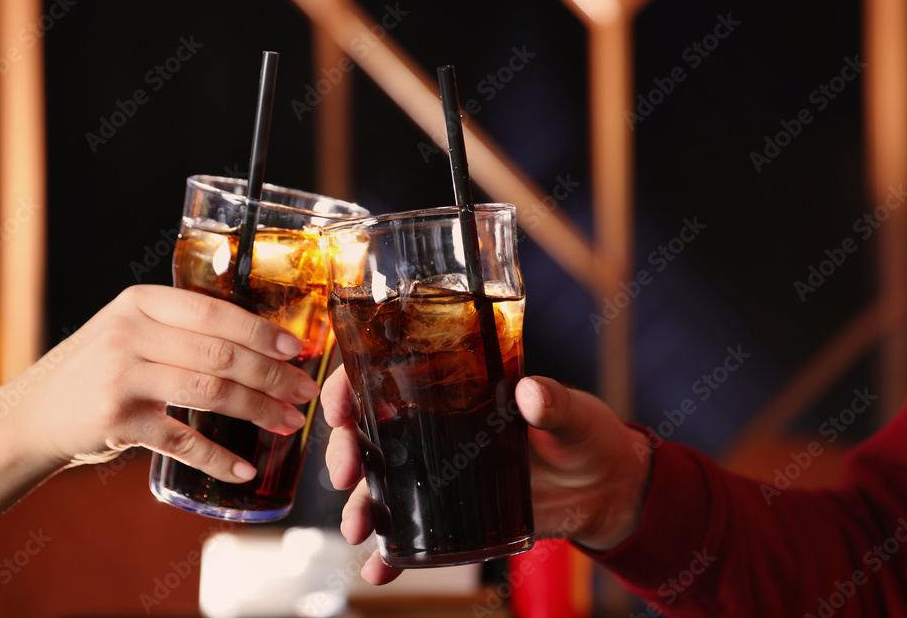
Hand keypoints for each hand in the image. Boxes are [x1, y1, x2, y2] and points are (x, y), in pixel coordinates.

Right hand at [13, 285, 319, 482]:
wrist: (31, 414)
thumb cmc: (99, 368)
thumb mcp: (131, 330)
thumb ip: (182, 328)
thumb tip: (264, 343)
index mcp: (140, 302)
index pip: (214, 312)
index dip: (261, 331)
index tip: (296, 349)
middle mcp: (129, 334)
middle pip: (220, 354)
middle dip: (271, 375)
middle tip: (304, 391)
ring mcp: (121, 377)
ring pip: (209, 392)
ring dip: (258, 410)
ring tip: (289, 423)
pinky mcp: (116, 422)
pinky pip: (181, 440)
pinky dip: (219, 457)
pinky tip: (246, 467)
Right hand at [322, 368, 652, 584]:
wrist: (604, 489)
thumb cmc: (586, 435)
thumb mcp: (572, 413)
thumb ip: (553, 403)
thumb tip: (531, 394)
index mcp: (452, 388)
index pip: (384, 376)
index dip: (351, 388)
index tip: (341, 408)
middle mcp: (434, 429)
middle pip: (368, 433)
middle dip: (344, 453)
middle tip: (345, 475)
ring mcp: (438, 474)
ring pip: (379, 486)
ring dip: (359, 507)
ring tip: (356, 529)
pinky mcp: (452, 515)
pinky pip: (411, 535)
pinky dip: (389, 555)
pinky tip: (378, 569)